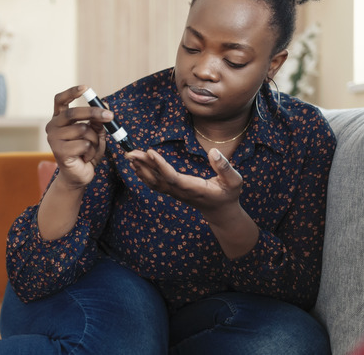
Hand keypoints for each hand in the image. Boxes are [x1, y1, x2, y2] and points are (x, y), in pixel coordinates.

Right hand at [45, 85, 112, 189]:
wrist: (78, 176)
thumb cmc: (85, 152)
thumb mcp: (95, 134)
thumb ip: (98, 121)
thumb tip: (105, 104)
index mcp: (59, 119)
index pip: (60, 100)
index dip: (71, 92)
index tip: (85, 88)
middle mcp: (53, 126)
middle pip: (73, 112)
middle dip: (94, 112)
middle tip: (110, 116)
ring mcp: (53, 139)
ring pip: (83, 130)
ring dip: (94, 140)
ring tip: (90, 150)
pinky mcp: (59, 151)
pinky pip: (83, 144)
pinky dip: (90, 151)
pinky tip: (85, 158)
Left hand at [126, 148, 242, 218]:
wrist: (221, 212)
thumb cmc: (229, 194)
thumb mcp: (234, 181)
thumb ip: (224, 167)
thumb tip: (213, 151)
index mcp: (195, 189)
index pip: (173, 178)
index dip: (161, 166)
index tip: (150, 152)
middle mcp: (182, 192)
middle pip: (158, 179)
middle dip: (144, 165)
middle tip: (130, 152)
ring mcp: (176, 193)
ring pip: (154, 182)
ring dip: (141, 169)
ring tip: (130, 155)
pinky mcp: (173, 191)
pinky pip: (155, 184)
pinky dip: (144, 174)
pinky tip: (137, 165)